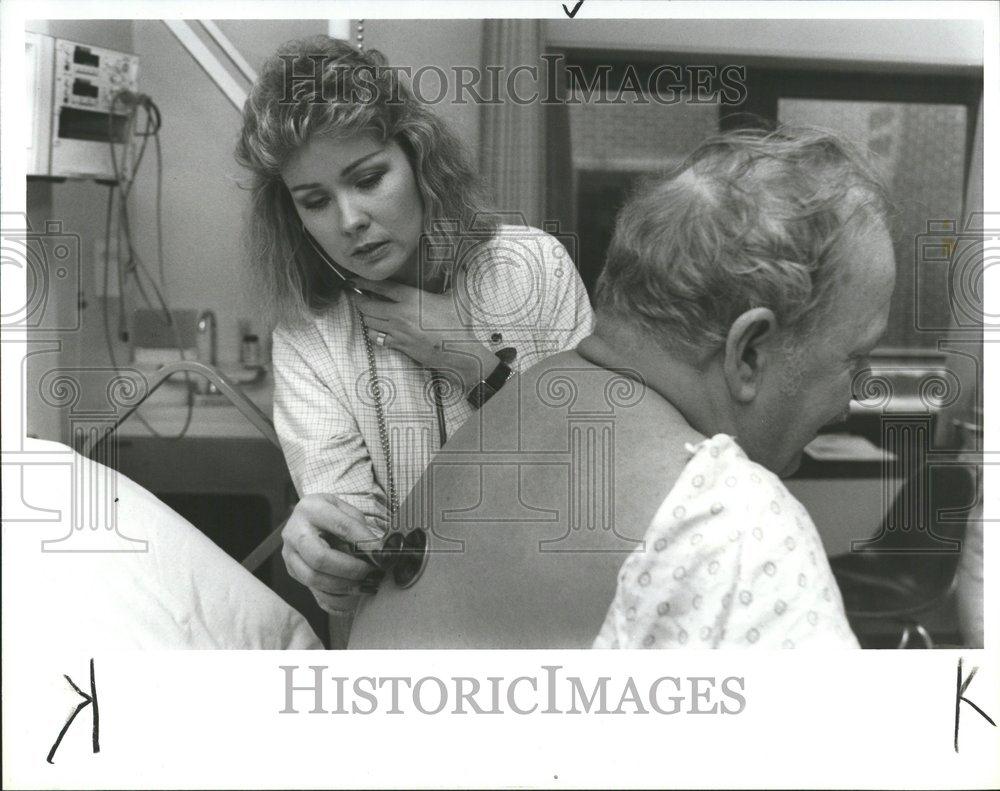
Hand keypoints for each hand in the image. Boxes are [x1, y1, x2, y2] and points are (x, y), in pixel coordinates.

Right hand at [281, 494, 385, 614]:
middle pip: (320, 558)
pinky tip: (352, 592)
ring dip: (343, 585)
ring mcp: (289, 553)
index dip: (364, 542)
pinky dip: (335, 596)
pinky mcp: (291, 570)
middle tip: (370, 572)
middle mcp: (294, 532)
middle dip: (349, 569)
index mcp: (311, 508)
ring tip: (364, 584)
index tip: (381, 554)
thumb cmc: (330, 514)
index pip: (342, 527)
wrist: (306, 518)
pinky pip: (313, 590)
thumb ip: (359, 528)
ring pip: (314, 578)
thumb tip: (377, 552)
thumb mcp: (345, 510)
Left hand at [353, 277, 496, 390]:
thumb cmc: (459, 324)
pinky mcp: (400, 345)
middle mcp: (401, 314)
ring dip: (366, 316)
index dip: (364, 282)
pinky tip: (376, 329)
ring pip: (370, 322)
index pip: (381, 287)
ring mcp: (398, 331)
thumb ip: (456, 279)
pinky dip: (373, 333)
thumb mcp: (457, 297)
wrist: (461, 351)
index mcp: (412, 298)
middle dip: (357, 299)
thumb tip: (466, 264)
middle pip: (368, 305)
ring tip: (365, 311)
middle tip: (353, 295)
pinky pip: (377, 339)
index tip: (354, 280)